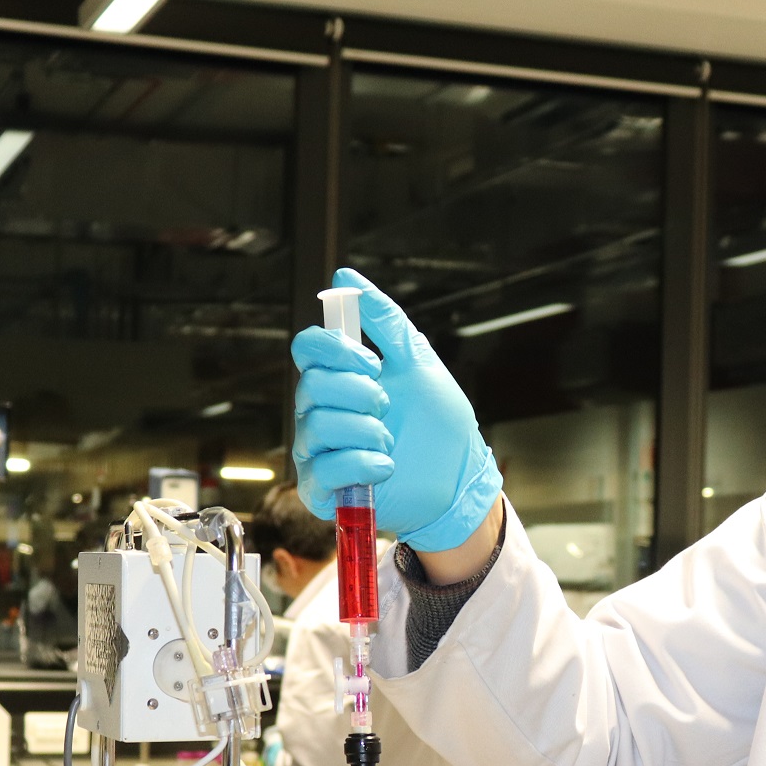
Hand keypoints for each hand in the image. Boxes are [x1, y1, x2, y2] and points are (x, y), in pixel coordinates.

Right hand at [290, 269, 502, 551]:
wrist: (459, 477)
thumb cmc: (438, 423)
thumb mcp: (418, 361)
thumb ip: (384, 321)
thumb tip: (345, 276)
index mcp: (339, 377)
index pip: (306, 348)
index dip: (334, 350)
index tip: (373, 362)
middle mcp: (321, 411)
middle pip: (310, 386)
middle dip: (359, 394)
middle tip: (388, 405)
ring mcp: (319, 451)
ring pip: (316, 427)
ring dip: (365, 431)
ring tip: (391, 441)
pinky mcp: (323, 489)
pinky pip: (323, 471)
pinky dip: (360, 464)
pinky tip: (385, 465)